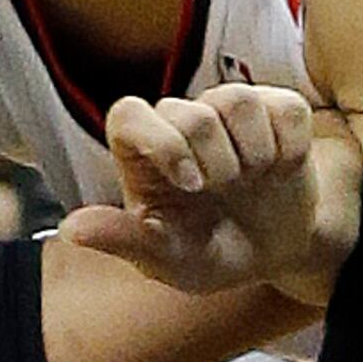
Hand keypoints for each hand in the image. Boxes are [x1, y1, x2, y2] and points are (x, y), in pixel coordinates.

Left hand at [56, 83, 361, 309]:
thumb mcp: (167, 260)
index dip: (161, 143)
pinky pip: (287, 110)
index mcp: (144, 153)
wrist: (277, 254)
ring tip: (254, 182)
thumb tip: (72, 230)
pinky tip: (281, 172)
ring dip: (254, 154)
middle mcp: (182, 121)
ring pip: (239, 101)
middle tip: (225, 193)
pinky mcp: (276, 110)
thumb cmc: (212, 253)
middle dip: (216, 162)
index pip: (128, 114)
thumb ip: (124, 241)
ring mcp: (229, 111)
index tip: (190, 184)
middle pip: (191, 113)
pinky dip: (290, 149)